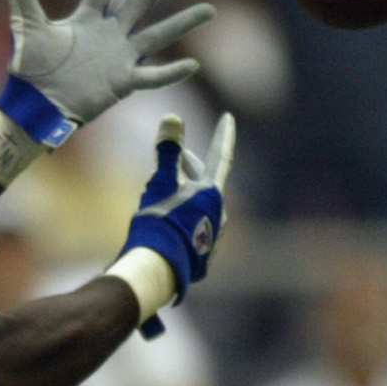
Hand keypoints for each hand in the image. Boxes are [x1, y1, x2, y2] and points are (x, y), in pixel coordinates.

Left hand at [0, 0, 212, 134]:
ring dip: (182, 22)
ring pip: (157, 35)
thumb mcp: (28, 29)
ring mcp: (119, 58)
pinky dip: (171, 73)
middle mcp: (108, 34)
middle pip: (138, 1)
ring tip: (208, 10)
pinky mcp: (123, 82)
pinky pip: (153, 76)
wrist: (36, 107)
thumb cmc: (30, 70)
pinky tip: (193, 65)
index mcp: (87, 19)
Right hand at [124, 112, 237, 301]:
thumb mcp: (161, 182)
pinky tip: (169, 224)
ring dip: (184, 193)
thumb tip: (173, 117)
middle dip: (191, 166)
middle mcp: (218, 214)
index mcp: (212, 194)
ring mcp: (211, 237)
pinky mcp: (200, 257)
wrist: (158, 267)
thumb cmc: (160, 221)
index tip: (228, 118)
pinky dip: (181, 218)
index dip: (223, 134)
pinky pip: (192, 228)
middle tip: (180, 155)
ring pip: (198, 206)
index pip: (221, 156)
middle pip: (206, 182)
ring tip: (167, 190)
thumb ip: (168, 150)